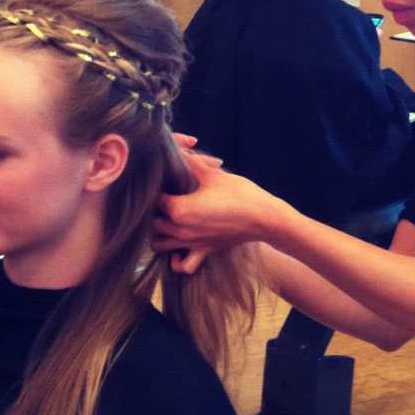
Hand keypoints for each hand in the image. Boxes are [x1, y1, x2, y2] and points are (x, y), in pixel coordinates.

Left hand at [152, 151, 281, 272]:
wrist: (264, 218)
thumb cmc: (240, 194)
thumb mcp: (213, 174)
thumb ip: (190, 162)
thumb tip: (178, 149)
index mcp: (180, 209)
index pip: (152, 199)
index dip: (155, 188)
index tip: (164, 180)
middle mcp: (181, 230)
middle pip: (150, 223)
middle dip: (152, 210)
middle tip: (163, 196)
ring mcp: (192, 244)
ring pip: (158, 244)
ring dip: (158, 232)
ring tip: (167, 218)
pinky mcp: (204, 251)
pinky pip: (183, 265)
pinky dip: (176, 259)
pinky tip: (179, 246)